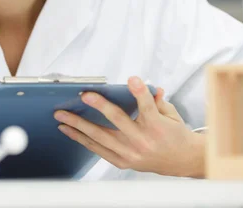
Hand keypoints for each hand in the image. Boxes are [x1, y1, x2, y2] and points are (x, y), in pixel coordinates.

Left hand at [54, 76, 205, 177]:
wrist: (181, 161)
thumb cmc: (174, 134)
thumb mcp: (171, 114)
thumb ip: (157, 100)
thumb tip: (150, 86)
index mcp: (158, 127)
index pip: (148, 107)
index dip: (140, 92)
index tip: (132, 79)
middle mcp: (143, 142)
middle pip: (118, 121)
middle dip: (100, 107)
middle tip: (84, 95)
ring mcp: (130, 154)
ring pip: (100, 137)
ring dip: (78, 125)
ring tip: (61, 116)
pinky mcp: (122, 162)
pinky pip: (97, 149)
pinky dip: (82, 139)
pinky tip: (69, 131)